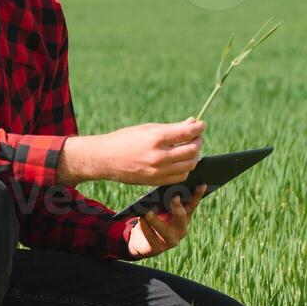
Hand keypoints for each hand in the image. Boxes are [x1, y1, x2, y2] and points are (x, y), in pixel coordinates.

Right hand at [56, 117, 204, 185]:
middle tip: (196, 136)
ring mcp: (158, 171)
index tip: (201, 124)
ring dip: (194, 156)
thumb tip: (192, 124)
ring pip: (189, 165)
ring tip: (190, 148)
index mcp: (156, 138)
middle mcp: (159, 156)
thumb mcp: (147, 128)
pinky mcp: (156, 181)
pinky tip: (182, 161)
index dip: (198, 127)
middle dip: (198, 141)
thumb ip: (172, 128)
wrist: (105, 159)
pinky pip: (181, 177)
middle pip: (192, 150)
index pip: (187, 132)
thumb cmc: (125, 139)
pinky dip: (186, 168)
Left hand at [125, 185, 205, 258]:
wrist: (143, 243)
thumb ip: (163, 201)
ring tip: (148, 212)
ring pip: (164, 230)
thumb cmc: (154, 219)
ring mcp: (171, 240)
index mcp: (184, 217)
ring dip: (155, 220)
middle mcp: (181, 229)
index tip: (201, 184)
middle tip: (174, 197)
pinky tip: (140, 219)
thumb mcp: (160, 210)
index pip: (193, 204)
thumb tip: (159, 192)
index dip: (197, 195)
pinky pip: (151, 236)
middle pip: (181, 217)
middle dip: (178, 207)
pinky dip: (144, 227)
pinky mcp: (158, 248)